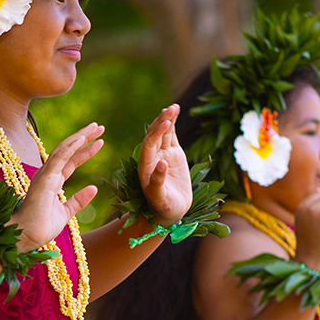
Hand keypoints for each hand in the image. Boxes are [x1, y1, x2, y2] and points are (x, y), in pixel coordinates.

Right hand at [11, 123, 103, 251]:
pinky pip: (59, 159)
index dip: (85, 150)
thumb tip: (94, 188)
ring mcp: (45, 175)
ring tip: (96, 128)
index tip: (100, 142)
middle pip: (68, 150)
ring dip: (80, 137)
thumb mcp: (65, 213)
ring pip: (64, 149)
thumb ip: (78, 200)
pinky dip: (70, 147)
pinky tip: (82, 138)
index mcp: (52, 181)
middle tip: (100, 127)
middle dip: (84, 137)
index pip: (71, 160)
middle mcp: (48, 174)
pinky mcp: (44, 179)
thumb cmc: (40, 227)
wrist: (26, 237)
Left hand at [136, 105, 191, 224]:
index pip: (148, 146)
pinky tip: (175, 112)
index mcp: (144, 167)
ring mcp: (162, 154)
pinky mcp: (172, 154)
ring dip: (167, 119)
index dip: (155, 134)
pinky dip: (172, 124)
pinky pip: (171, 136)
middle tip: (171, 109)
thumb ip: (157, 182)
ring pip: (163, 133)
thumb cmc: (163, 208)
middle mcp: (151, 158)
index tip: (166, 124)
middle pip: (154, 136)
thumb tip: (161, 163)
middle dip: (162, 122)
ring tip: (174, 107)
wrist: (171, 212)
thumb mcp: (159, 198)